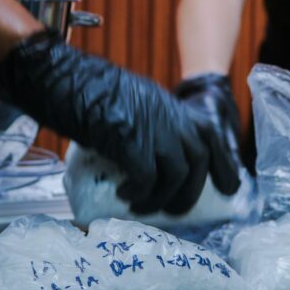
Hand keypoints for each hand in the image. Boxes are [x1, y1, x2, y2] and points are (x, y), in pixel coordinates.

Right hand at [0, 31, 238, 214]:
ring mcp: (155, 128)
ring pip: (177, 175)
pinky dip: (138, 193)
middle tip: (171, 211)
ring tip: (140, 205)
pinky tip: (124, 196)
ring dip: (160, 198)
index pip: (212, 138)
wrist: (62, 77)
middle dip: (188, 192)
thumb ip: (152, 127)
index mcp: (174, 108)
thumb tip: (153, 159)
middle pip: (198, 162)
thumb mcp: (135, 105)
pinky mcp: (133, 141)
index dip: (224, 166)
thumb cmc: (90, 93)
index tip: (227, 188)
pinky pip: (147, 178)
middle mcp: (171, 117)